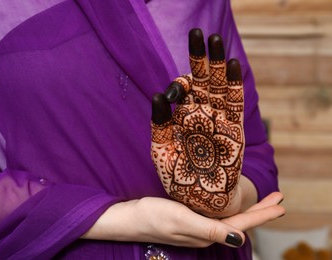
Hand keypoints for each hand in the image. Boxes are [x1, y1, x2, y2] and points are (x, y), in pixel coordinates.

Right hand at [82, 192, 284, 247]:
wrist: (130, 217)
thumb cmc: (153, 217)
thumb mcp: (182, 221)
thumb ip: (211, 231)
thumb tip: (241, 239)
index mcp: (208, 234)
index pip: (243, 225)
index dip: (263, 214)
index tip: (281, 204)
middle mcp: (206, 232)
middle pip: (240, 222)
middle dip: (260, 210)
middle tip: (277, 197)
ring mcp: (198, 226)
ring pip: (230, 218)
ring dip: (248, 208)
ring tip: (261, 199)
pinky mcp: (189, 218)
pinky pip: (217, 215)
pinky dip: (230, 207)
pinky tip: (230, 201)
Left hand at [151, 28, 244, 216]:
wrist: (201, 199)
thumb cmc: (178, 176)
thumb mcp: (161, 150)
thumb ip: (158, 124)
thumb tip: (157, 95)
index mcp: (182, 117)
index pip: (182, 90)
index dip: (179, 84)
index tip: (174, 94)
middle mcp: (201, 114)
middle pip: (202, 80)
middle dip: (200, 59)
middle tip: (197, 34)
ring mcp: (219, 119)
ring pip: (219, 86)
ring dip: (217, 64)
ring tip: (214, 40)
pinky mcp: (234, 129)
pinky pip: (235, 103)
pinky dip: (234, 84)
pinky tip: (230, 64)